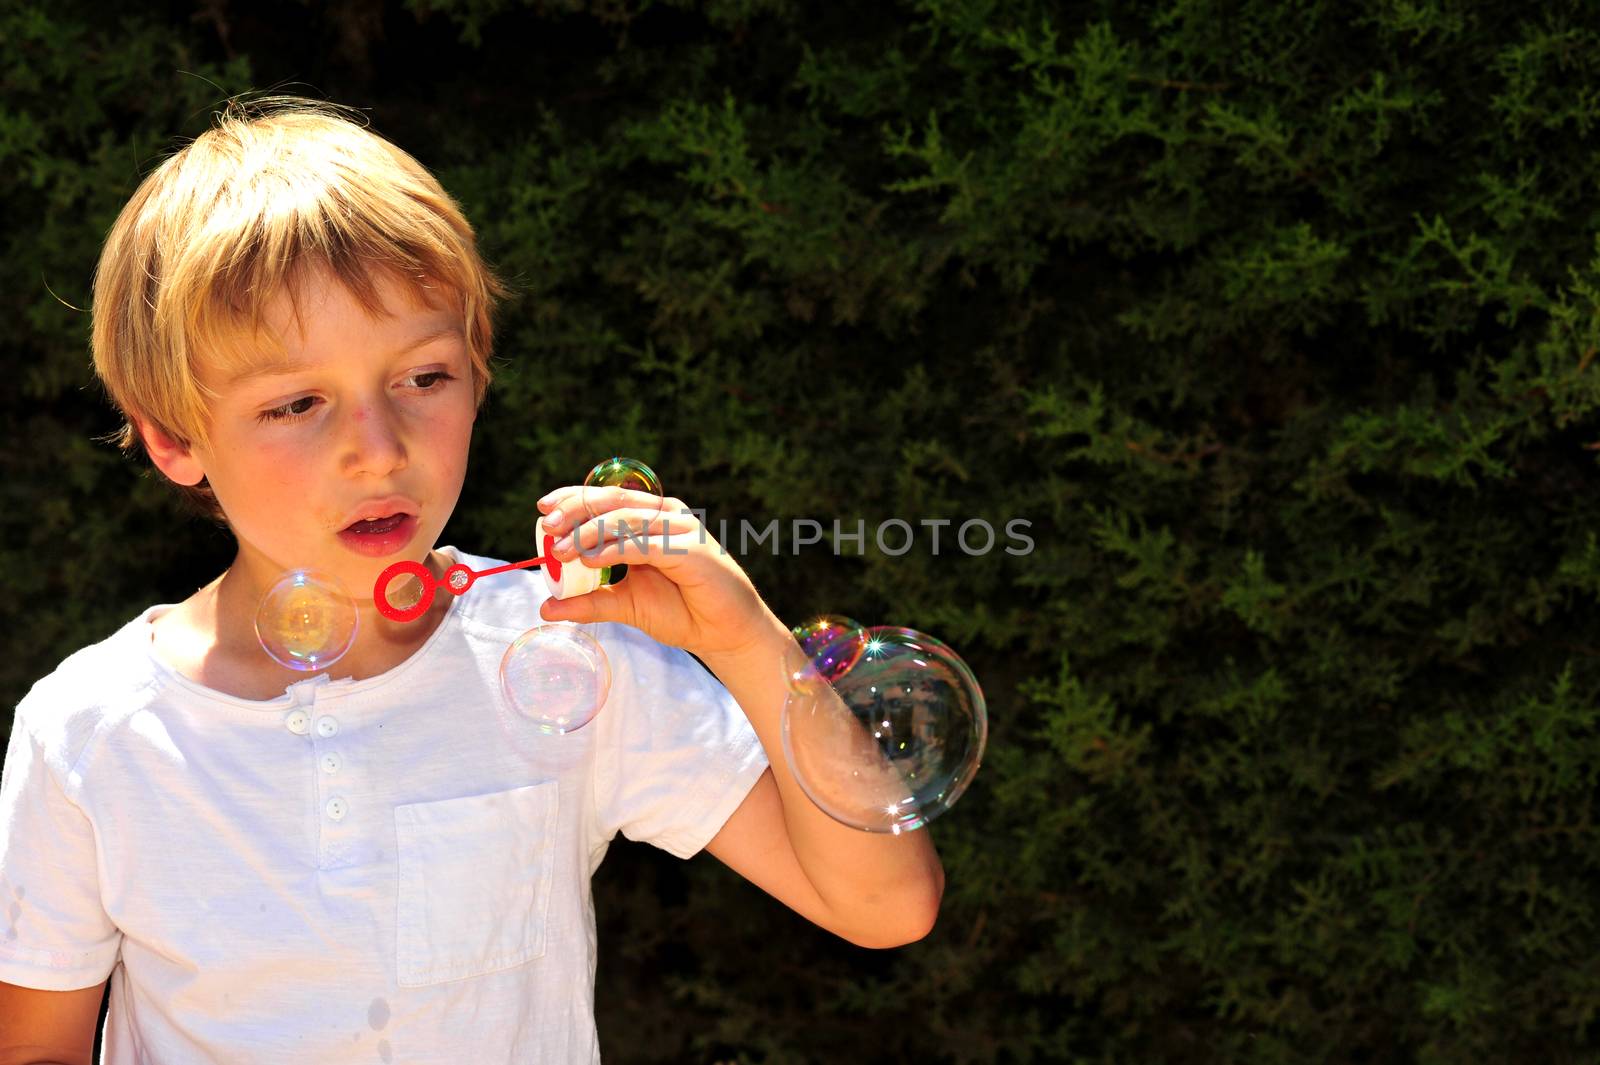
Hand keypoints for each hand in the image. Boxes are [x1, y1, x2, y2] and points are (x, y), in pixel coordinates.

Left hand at [533, 486, 775, 660]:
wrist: (723, 633)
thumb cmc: (681, 612)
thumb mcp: (624, 604)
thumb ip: (589, 601)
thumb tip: (546, 607)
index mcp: (651, 518)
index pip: (607, 497)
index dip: (573, 497)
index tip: (542, 509)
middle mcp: (665, 515)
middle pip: (613, 500)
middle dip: (576, 509)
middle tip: (547, 526)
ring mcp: (680, 529)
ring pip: (626, 517)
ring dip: (589, 531)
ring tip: (562, 550)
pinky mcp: (690, 548)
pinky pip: (644, 544)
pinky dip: (614, 549)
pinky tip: (590, 559)